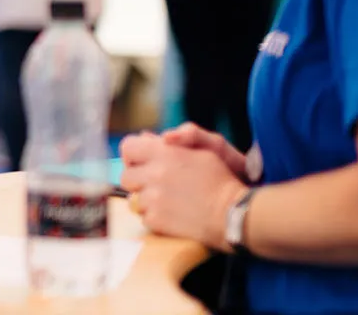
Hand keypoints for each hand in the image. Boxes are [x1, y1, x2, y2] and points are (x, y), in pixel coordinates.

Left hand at [119, 132, 247, 250]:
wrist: (231, 214)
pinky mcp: (155, 219)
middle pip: (126, 177)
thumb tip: (145, 138)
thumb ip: (172, 142)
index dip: (133, 155)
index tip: (141, 163)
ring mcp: (152, 198)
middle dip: (138, 180)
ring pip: (133, 199)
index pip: (128, 147)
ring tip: (167, 201)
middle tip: (154, 185)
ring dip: (146, 200)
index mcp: (163, 154)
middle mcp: (153, 174)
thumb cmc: (220, 182)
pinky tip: (172, 215)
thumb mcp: (202, 152)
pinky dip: (155, 217)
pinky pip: (144, 217)